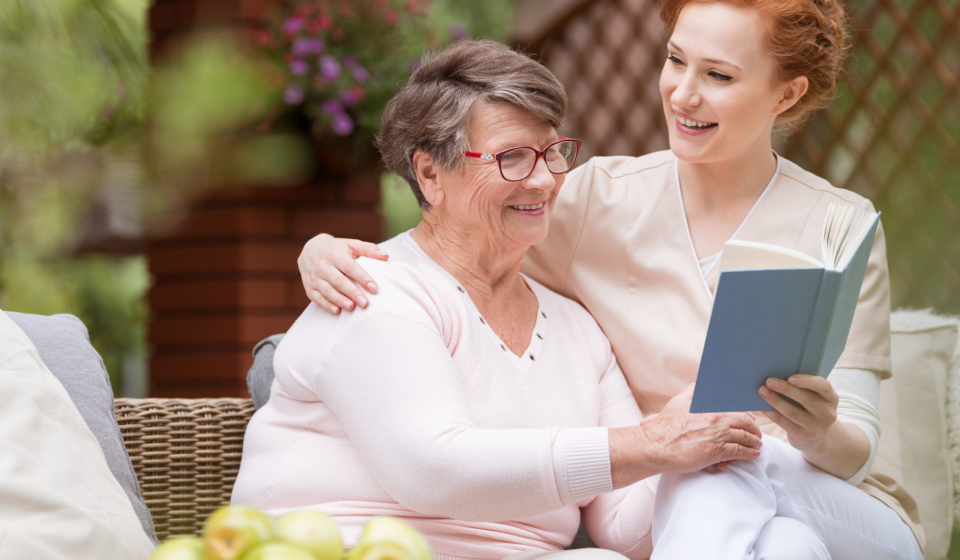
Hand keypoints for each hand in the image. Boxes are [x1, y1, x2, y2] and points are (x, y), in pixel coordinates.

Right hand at [298, 234, 388, 313]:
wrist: (310, 250)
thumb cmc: (337, 249)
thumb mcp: (351, 245)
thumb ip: (369, 249)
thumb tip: (385, 256)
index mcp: (335, 254)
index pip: (350, 267)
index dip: (362, 278)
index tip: (374, 288)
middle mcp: (322, 266)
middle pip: (338, 281)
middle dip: (352, 292)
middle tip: (365, 303)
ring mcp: (314, 278)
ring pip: (327, 291)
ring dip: (339, 300)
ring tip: (352, 307)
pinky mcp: (309, 288)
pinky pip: (317, 298)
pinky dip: (326, 305)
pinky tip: (337, 311)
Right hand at [644, 385, 762, 473]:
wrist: (655, 446)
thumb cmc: (664, 426)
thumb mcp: (677, 402)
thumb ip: (691, 391)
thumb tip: (700, 383)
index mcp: (709, 407)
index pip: (737, 408)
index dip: (747, 416)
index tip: (750, 420)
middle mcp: (716, 419)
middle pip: (745, 423)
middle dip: (754, 430)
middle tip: (757, 435)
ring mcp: (717, 435)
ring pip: (745, 438)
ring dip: (754, 442)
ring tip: (757, 446)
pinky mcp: (716, 452)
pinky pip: (740, 452)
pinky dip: (749, 454)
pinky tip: (752, 455)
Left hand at [759, 374, 838, 454]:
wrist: (816, 438)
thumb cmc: (811, 409)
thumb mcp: (816, 398)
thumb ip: (805, 387)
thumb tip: (778, 374)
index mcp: (831, 398)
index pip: (823, 386)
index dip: (807, 381)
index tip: (790, 377)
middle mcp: (827, 413)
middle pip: (806, 399)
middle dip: (786, 389)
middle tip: (769, 381)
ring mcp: (816, 427)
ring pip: (793, 412)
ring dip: (775, 400)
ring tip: (762, 390)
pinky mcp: (803, 436)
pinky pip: (784, 423)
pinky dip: (771, 413)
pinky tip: (762, 406)